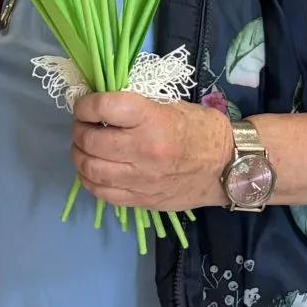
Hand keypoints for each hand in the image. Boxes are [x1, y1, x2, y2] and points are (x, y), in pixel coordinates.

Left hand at [71, 91, 230, 213]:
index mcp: (153, 120)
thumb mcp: (170, 106)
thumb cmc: (201, 129)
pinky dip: (89, 180)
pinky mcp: (142, 201)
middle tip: (82, 126)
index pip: (105, 108)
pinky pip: (103, 193)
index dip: (86, 105)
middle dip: (79, 130)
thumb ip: (135, 106)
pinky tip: (93, 170)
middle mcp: (145, 151)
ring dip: (79, 155)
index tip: (84, 106)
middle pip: (91, 140)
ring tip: (84, 148)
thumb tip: (100, 106)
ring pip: (91, 169)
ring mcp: (142, 180)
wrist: (228, 167)